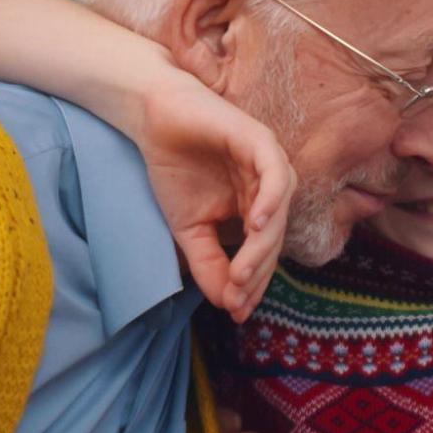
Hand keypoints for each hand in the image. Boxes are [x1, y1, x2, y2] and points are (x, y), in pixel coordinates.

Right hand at [130, 69, 295, 321]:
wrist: (153, 120)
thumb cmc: (175, 169)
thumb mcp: (189, 228)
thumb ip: (208, 263)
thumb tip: (225, 303)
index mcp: (259, 206)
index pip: (265, 252)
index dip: (253, 284)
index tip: (235, 312)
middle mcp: (271, 187)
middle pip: (275, 238)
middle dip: (256, 272)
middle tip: (235, 298)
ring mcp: (269, 163)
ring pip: (279, 212)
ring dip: (263, 247)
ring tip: (240, 274)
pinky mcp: (260, 140)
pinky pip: (276, 174)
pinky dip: (271, 201)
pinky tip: (254, 225)